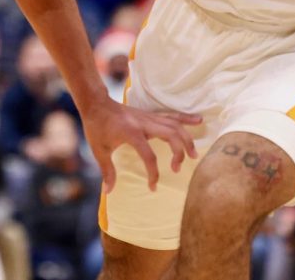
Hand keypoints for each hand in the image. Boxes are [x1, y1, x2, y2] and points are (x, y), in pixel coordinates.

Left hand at [81, 97, 200, 192]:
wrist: (95, 103)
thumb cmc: (96, 126)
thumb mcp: (99, 150)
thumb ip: (107, 170)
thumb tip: (108, 191)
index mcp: (131, 133)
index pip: (148, 155)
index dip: (153, 173)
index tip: (153, 186)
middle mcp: (143, 123)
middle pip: (170, 135)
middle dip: (178, 152)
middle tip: (178, 169)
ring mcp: (149, 117)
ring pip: (174, 125)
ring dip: (186, 139)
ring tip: (194, 155)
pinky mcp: (151, 114)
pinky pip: (172, 115)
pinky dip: (186, 118)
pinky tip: (199, 120)